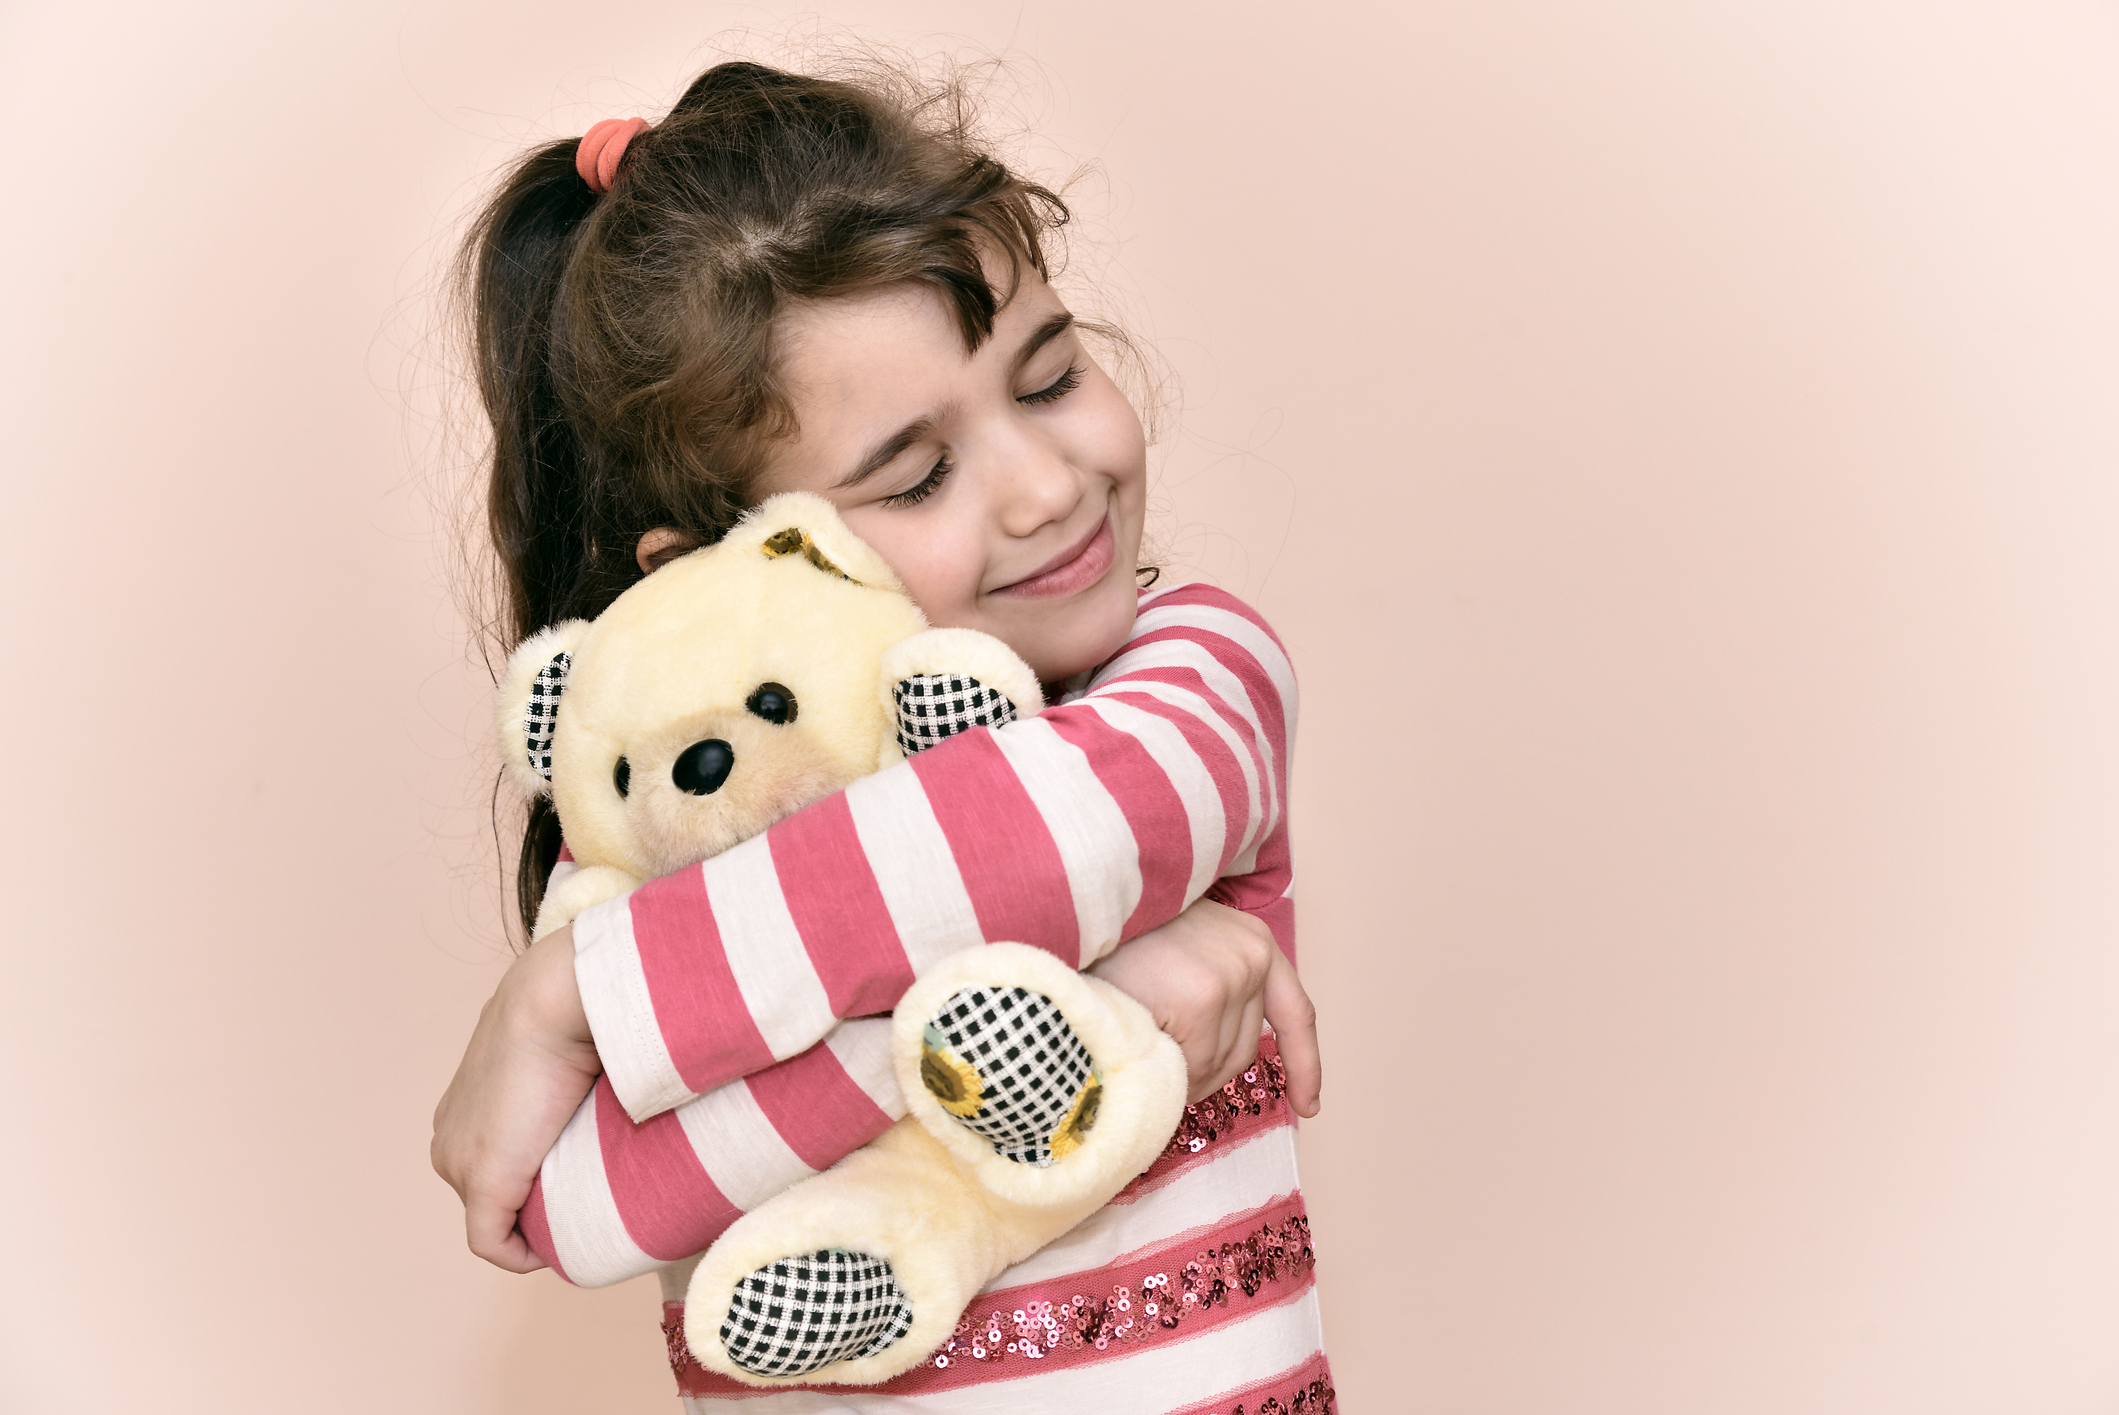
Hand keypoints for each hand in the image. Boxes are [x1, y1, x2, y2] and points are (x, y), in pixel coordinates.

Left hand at [430, 923, 600, 1271]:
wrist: (554, 1006)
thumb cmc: (568, 1013)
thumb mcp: (558, 1048)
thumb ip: (565, 1073)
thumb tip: (612, 1077)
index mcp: (463, 1111)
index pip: (494, 1162)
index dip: (534, 1178)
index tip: (582, 1173)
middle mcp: (451, 1142)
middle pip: (491, 1198)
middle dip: (535, 1205)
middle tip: (590, 1195)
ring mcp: (459, 1165)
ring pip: (495, 1220)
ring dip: (536, 1225)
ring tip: (584, 1213)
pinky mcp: (482, 1183)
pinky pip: (495, 1245)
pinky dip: (526, 1255)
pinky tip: (563, 1248)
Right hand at [1088, 898, 1321, 1116]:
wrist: (1074, 914)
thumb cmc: (1117, 939)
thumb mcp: (1181, 950)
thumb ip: (1214, 988)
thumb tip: (1219, 1061)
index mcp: (1253, 941)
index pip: (1295, 1012)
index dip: (1304, 1063)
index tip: (1308, 1105)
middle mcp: (1251, 955)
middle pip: (1243, 1051)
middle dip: (1202, 1071)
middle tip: (1150, 1050)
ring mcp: (1227, 977)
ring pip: (1214, 1067)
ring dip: (1176, 1072)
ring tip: (1133, 1036)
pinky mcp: (1199, 1000)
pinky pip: (1189, 1069)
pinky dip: (1160, 1073)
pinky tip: (1130, 1041)